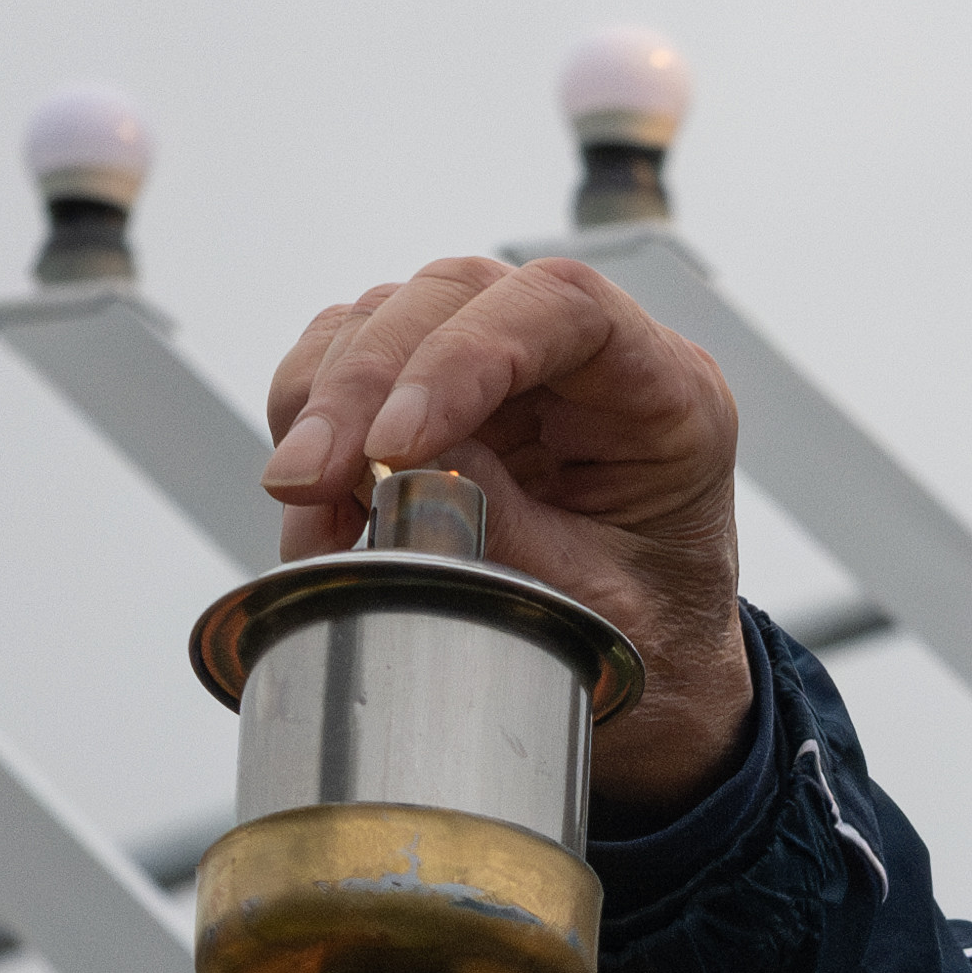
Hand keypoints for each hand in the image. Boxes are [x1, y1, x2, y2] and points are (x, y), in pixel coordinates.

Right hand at [256, 254, 763, 818]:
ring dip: (326, 401)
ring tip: (306, 503)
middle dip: (364, 383)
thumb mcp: (596, 606)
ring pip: (390, 314)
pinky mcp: (440, 390)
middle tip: (309, 480)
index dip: (463, 355)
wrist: (647, 676)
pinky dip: (308, 413)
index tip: (393, 446)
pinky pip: (351, 355)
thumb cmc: (649, 638)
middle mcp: (584, 356)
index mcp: (665, 392)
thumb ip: (508, 530)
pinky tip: (309, 497)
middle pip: (455, 296)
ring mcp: (506, 363)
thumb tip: (398, 462)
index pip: (563, 306)